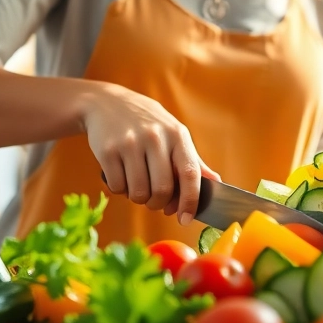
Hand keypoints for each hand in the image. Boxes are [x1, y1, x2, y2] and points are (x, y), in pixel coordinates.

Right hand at [79, 82, 220, 224]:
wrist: (106, 102)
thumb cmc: (146, 123)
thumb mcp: (172, 134)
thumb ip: (193, 161)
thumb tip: (217, 184)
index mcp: (177, 135)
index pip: (190, 174)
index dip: (190, 201)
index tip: (186, 219)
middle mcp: (155, 137)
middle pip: (162, 190)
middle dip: (159, 204)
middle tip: (154, 200)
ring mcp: (129, 143)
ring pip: (138, 193)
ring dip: (138, 198)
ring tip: (137, 185)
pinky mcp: (107, 150)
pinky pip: (117, 187)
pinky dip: (120, 189)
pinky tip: (121, 175)